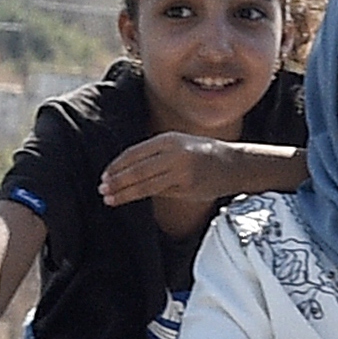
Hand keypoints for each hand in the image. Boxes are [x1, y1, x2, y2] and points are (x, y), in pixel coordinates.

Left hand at [99, 132, 242, 209]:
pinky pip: (160, 193)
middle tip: (103, 188)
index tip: (105, 175)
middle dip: (118, 181)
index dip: (117, 166)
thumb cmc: (202, 152)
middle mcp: (175, 155)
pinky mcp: (187, 189)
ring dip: (125, 193)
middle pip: (138, 170)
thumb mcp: (178, 143)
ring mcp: (182, 174)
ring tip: (110, 198)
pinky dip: (144, 195)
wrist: (234, 165)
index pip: (135, 153)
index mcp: (169, 140)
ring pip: (147, 185)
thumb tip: (125, 169)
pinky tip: (132, 198)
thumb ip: (154, 153)